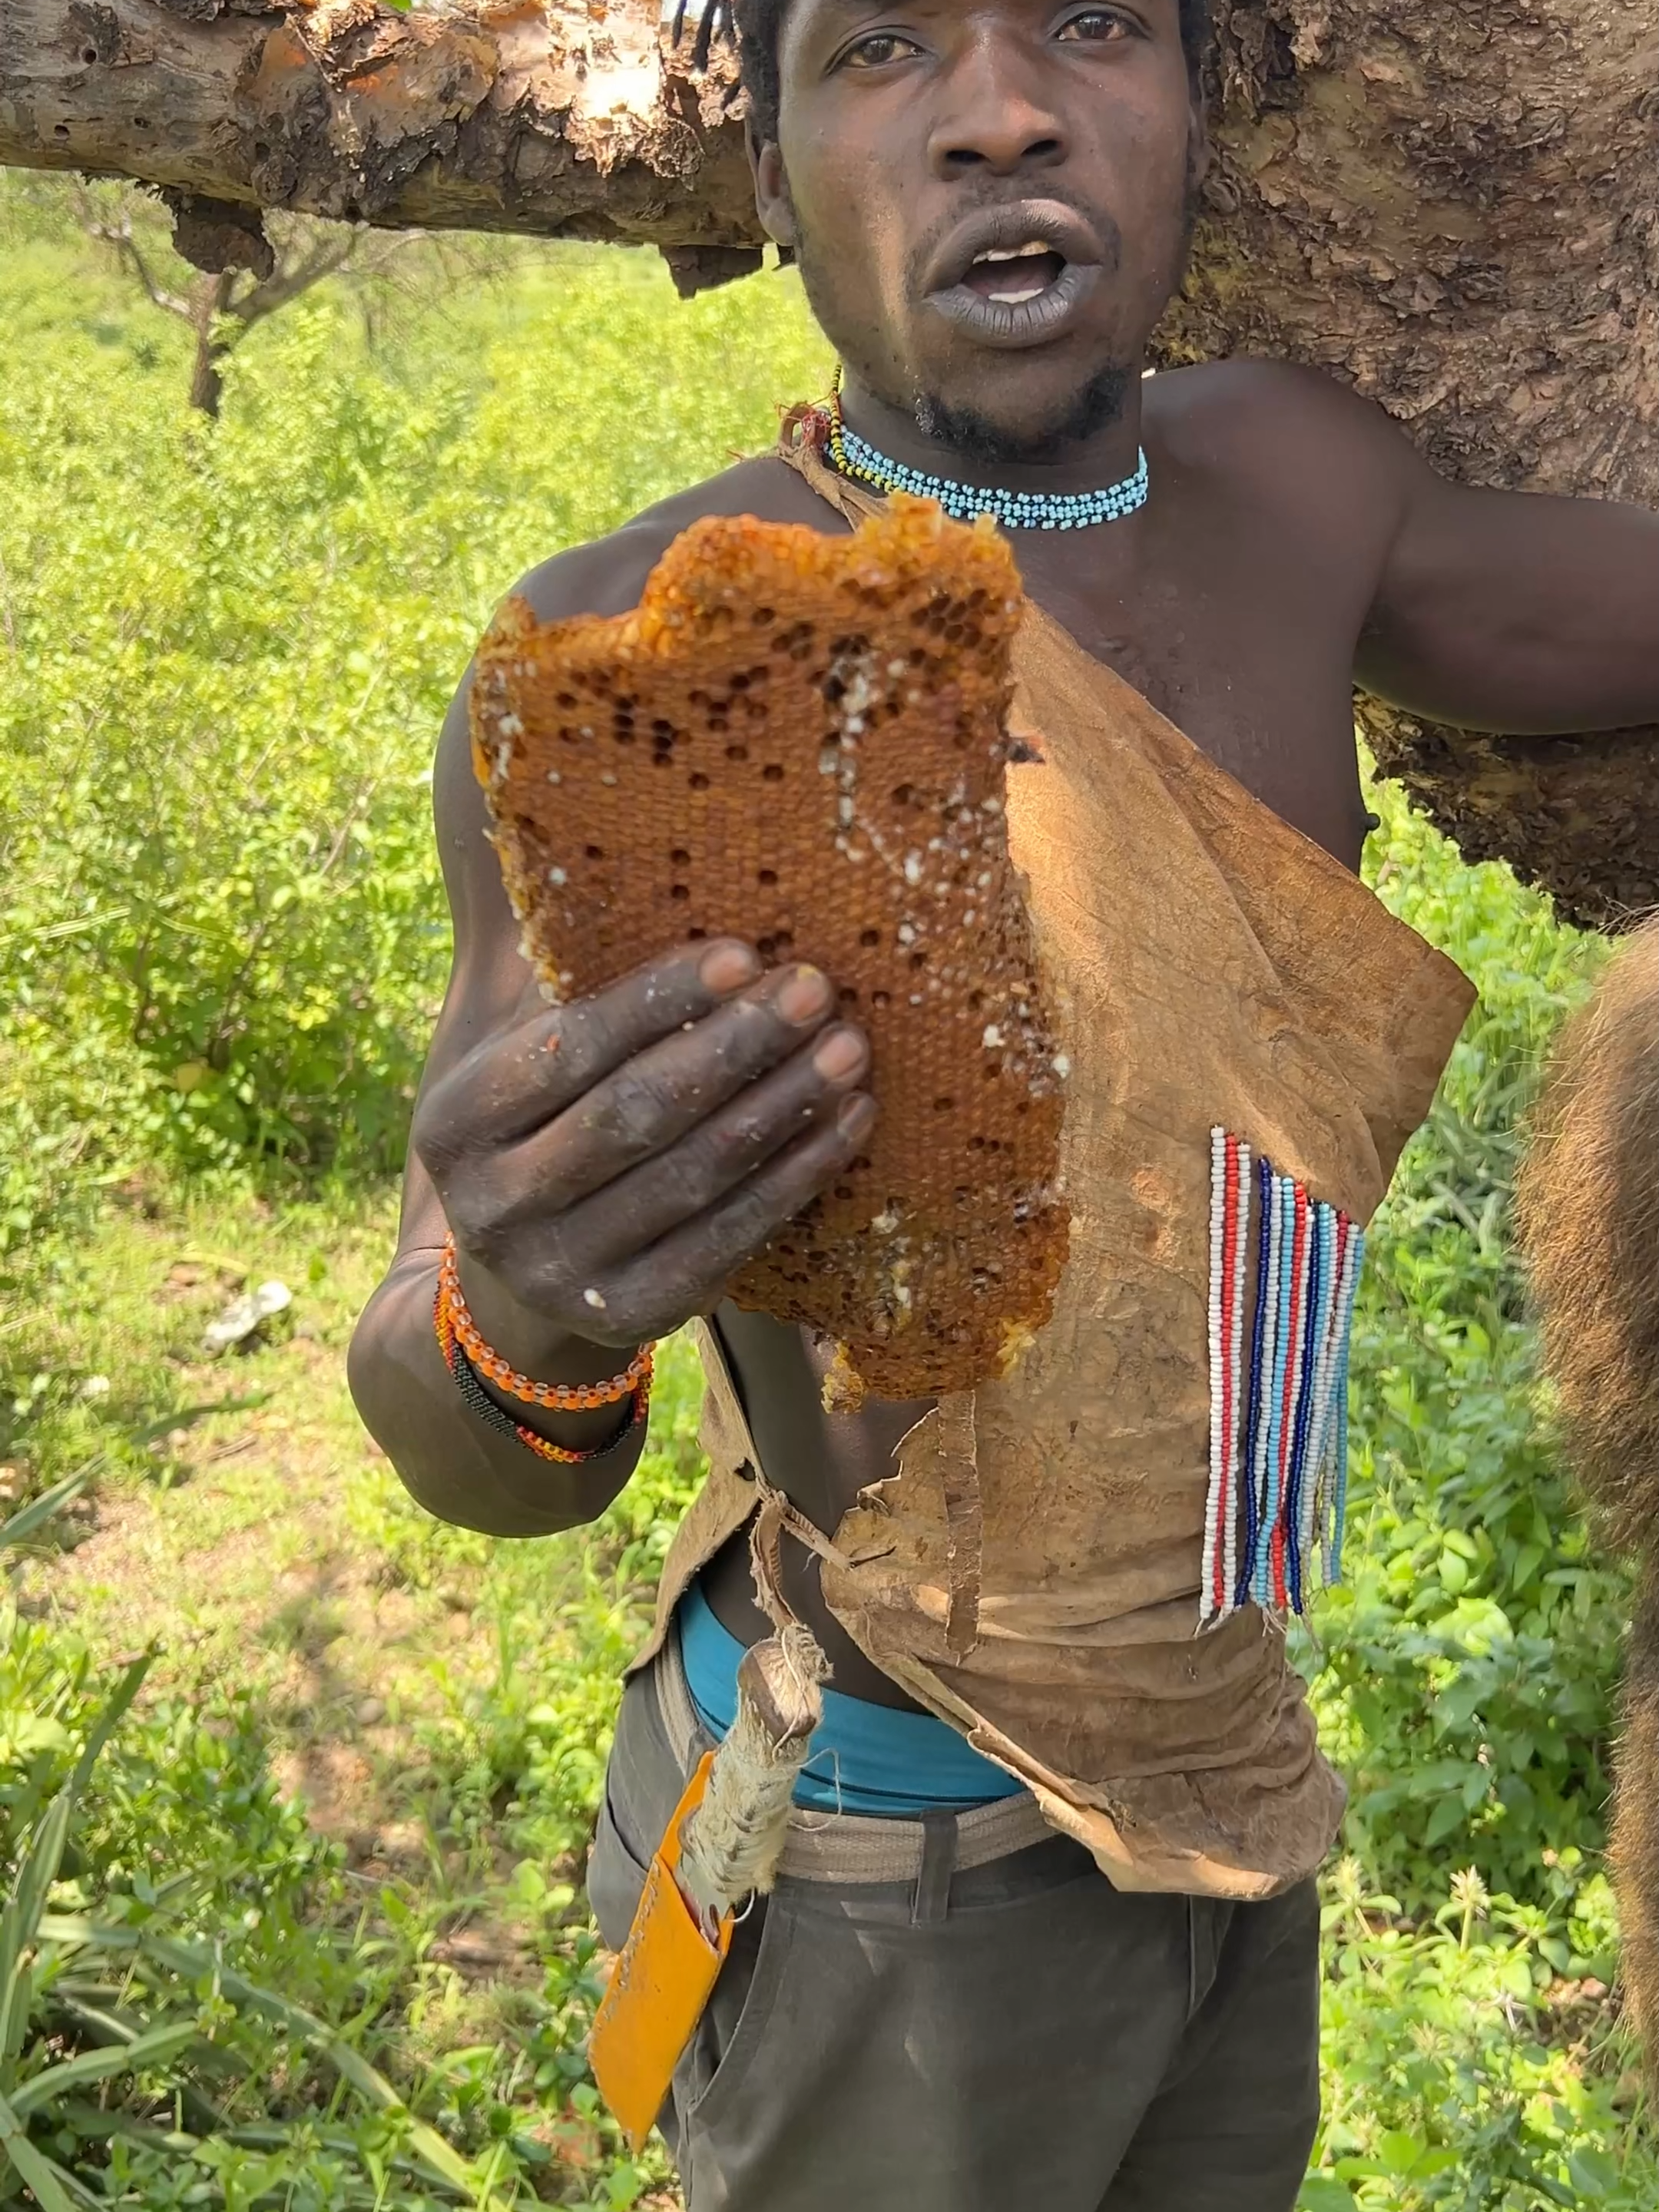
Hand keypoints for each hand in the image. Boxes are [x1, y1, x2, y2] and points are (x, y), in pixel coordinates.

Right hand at [412, 940, 875, 1346]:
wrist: (515, 1292)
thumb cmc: (542, 1129)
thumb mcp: (517, 1060)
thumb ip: (561, 985)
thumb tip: (631, 861)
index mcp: (456, 1121)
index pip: (566, 1048)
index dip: (658, 1000)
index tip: (743, 952)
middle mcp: (495, 1204)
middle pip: (634, 1115)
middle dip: (734, 1047)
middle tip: (815, 990)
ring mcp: (561, 1272)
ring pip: (692, 1178)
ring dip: (781, 1107)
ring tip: (849, 1049)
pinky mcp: (630, 1318)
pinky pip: (728, 1239)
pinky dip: (795, 1177)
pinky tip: (847, 1122)